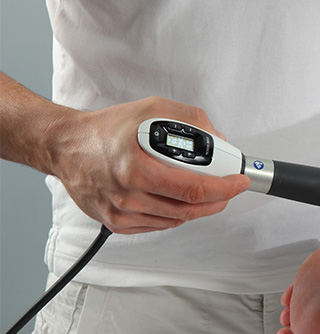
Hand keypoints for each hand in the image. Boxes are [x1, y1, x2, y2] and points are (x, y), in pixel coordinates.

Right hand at [46, 97, 249, 233]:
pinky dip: (176, 215)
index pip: (193, 188)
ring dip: (199, 208)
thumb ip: (188, 119)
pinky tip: (180, 201)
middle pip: (189, 209)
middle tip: (229, 189)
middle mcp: (128, 195)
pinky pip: (158, 225)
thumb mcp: (150, 108)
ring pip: (176, 219)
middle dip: (218, 200)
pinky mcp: (117, 223)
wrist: (66, 147)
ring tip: (208, 193)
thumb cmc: (104, 130)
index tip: (238, 181)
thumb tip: (215, 137)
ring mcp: (122, 213)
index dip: (224, 188)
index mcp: (137, 169)